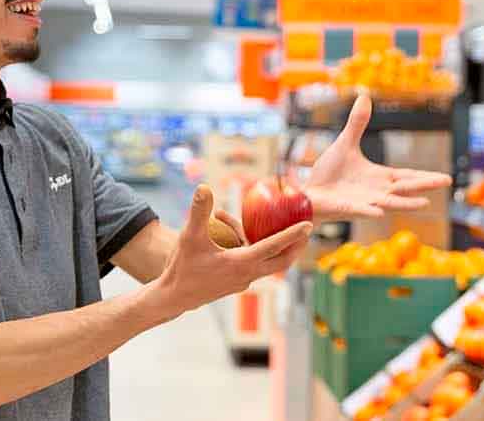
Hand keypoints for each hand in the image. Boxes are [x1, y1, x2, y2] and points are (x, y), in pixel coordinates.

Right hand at [150, 185, 310, 319]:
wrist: (173, 297)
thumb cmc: (182, 267)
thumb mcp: (189, 236)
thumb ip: (199, 211)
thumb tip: (204, 186)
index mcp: (241, 263)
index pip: (274, 247)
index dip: (292, 235)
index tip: (309, 225)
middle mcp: (247, 275)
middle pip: (281, 261)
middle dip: (295, 246)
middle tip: (306, 230)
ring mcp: (242, 282)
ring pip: (266, 263)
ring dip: (273, 248)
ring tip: (267, 227)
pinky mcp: (236, 284)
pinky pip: (254, 266)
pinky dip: (256, 252)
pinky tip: (242, 239)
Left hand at [305, 95, 451, 222]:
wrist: (309, 192)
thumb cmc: (329, 172)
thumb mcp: (345, 143)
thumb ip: (357, 123)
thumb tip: (365, 95)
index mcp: (379, 177)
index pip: (407, 176)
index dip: (425, 176)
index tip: (446, 178)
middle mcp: (376, 191)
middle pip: (405, 188)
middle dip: (424, 185)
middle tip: (446, 182)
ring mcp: (363, 202)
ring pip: (389, 203)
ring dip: (405, 204)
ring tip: (424, 203)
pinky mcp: (347, 209)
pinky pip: (360, 210)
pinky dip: (370, 211)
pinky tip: (380, 211)